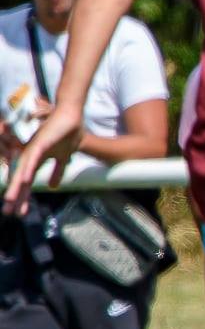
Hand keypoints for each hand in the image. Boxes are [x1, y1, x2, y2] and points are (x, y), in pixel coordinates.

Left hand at [2, 101, 82, 215]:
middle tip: (8, 213)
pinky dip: (27, 170)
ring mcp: (34, 150)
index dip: (23, 198)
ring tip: (9, 201)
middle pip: (21, 181)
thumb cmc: (67, 134)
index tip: (19, 212)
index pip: (27, 183)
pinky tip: (23, 181)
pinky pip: (33, 159)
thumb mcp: (63, 158)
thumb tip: (54, 187)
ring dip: (16, 187)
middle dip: (16, 197)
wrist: (72, 115)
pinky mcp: (40, 143)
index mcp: (36, 161)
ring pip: (23, 172)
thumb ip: (57, 172)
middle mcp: (31, 157)